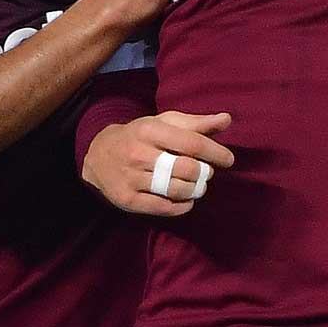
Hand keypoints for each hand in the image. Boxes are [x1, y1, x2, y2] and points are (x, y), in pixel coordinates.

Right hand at [82, 110, 235, 215]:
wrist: (98, 155)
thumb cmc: (140, 136)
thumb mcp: (164, 123)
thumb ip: (196, 123)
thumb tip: (227, 120)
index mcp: (150, 130)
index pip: (192, 143)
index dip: (215, 152)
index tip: (228, 160)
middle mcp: (139, 153)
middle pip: (186, 169)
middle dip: (205, 173)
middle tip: (207, 173)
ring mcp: (132, 178)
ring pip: (176, 190)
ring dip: (195, 190)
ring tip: (198, 185)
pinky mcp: (128, 199)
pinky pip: (163, 207)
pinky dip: (182, 206)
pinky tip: (186, 200)